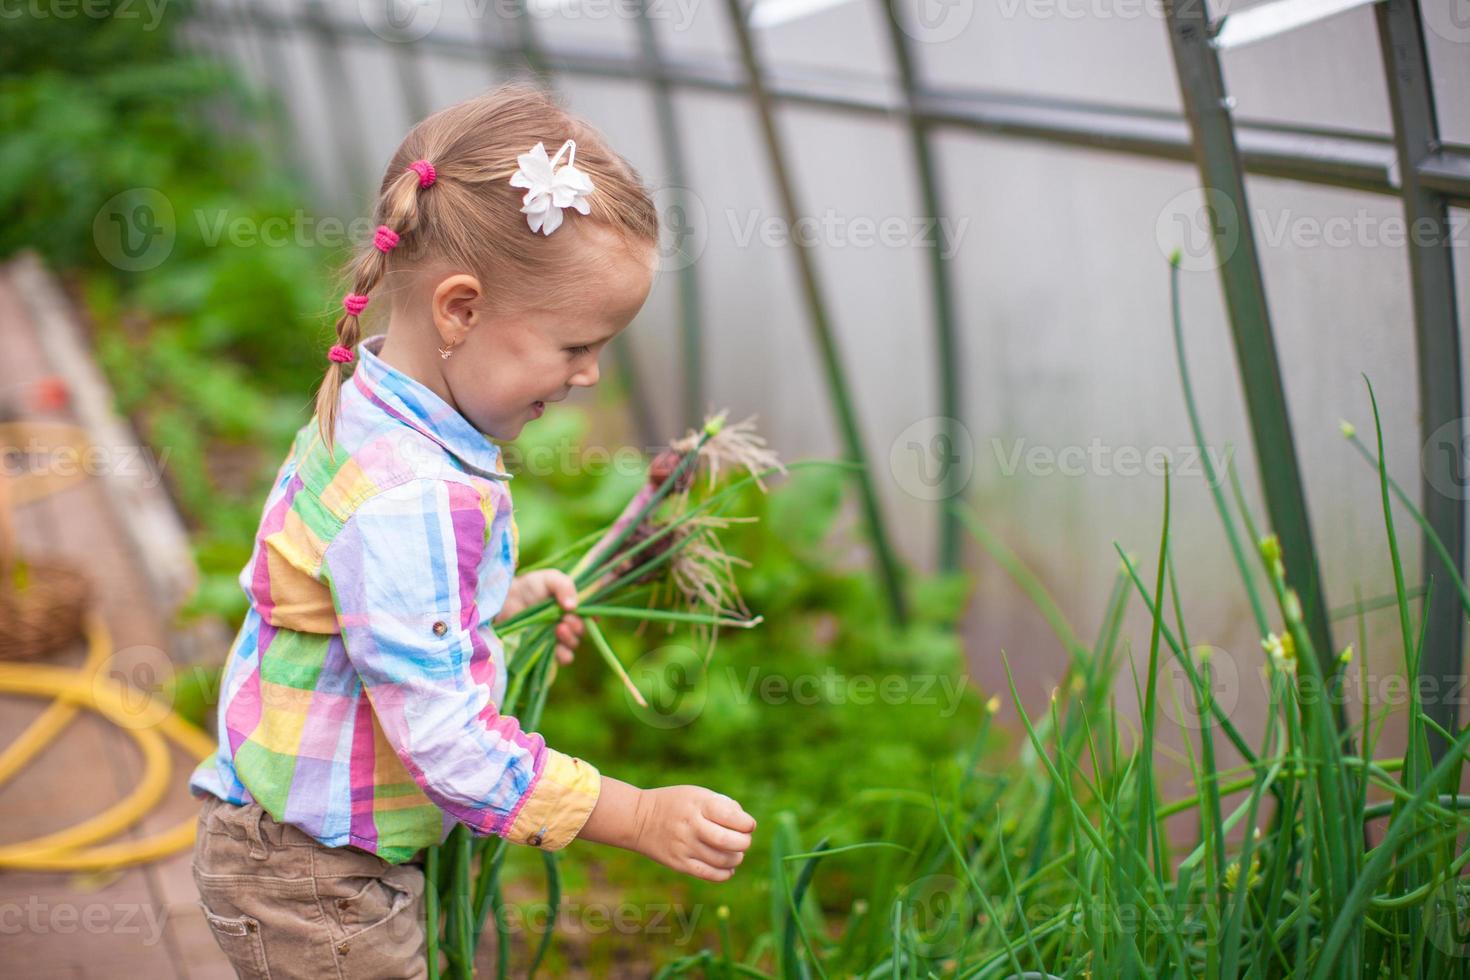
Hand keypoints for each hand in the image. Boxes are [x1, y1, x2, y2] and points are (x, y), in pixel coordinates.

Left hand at [497, 570, 584, 664]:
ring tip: (559, 629)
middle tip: (566, 618)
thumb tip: (574, 606)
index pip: (590, 614)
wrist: (504, 601)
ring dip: (570, 638)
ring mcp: (557, 638)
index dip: (593, 616)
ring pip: (574, 644)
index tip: (590, 615)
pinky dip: (563, 655)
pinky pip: (562, 658)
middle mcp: (567, 623)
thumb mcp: (548, 578)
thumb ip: (564, 586)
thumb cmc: (528, 587)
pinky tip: (556, 646)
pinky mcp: (547, 651)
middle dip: (578, 625)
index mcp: (573, 606)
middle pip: (582, 630)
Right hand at [632, 786, 755, 881]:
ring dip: (736, 859)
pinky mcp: (679, 864)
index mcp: (698, 804)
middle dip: (744, 843)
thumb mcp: (697, 794)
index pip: (731, 816)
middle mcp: (691, 826)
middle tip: (744, 841)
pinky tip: (728, 868)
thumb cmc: (676, 804)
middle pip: (727, 841)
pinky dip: (725, 874)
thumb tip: (747, 827)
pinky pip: (708, 874)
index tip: (749, 825)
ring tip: (735, 854)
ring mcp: (684, 846)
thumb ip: (723, 806)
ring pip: (721, 860)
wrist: (638, 819)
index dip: (747, 824)